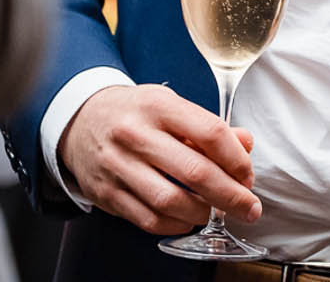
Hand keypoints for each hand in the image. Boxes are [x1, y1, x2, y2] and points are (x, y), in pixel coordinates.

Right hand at [59, 83, 259, 233]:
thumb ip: (208, 126)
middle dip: (231, 196)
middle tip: (249, 207)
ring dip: (203, 213)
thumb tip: (245, 144)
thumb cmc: (134, 113)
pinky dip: (176, 225)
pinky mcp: (106, 193)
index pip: (210, 133)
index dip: (236, 159)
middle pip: (195, 172)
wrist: (80, 120)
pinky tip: (189, 219)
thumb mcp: (170, 105)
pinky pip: (148, 219)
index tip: (247, 175)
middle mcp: (135, 134)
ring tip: (217, 213)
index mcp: (158, 106)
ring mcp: (118, 166)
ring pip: (171, 201)